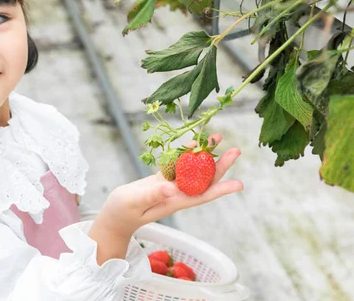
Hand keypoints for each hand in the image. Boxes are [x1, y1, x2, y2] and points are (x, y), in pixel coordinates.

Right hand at [100, 134, 242, 236]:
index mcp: (174, 202)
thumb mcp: (134, 203)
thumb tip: (171, 187)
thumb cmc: (121, 213)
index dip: (222, 190)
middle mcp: (176, 194)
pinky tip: (193, 142)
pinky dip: (186, 153)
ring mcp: (169, 186)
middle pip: (204, 179)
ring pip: (193, 169)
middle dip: (220, 165)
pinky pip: (178, 164)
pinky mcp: (161, 180)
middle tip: (235, 150)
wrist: (113, 217)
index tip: (240, 184)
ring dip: (205, 154)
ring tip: (216, 137)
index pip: (203, 195)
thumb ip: (151, 195)